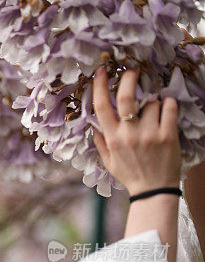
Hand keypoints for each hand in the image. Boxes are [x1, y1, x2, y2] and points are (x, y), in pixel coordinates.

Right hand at [92, 66, 181, 195]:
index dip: (100, 85)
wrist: (153, 192)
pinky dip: (168, 104)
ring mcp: (149, 134)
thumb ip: (100, 143)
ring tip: (154, 110)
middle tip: (133, 70)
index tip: (102, 71)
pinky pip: (169, 108)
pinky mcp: (168, 135)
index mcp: (112, 139)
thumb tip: (93, 125)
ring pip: (150, 102)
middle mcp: (129, 134)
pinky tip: (166, 107)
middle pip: (126, 96)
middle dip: (129, 77)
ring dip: (152, 101)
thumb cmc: (130, 176)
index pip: (101, 106)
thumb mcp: (109, 163)